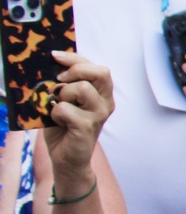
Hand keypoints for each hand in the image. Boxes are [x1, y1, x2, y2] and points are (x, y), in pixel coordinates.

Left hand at [41, 51, 112, 187]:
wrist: (66, 158)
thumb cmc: (64, 127)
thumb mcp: (66, 100)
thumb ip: (66, 84)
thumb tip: (52, 65)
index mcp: (102, 93)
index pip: (96, 67)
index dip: (75, 58)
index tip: (54, 56)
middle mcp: (106, 102)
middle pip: (100, 72)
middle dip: (75, 70)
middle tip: (58, 80)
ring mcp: (99, 115)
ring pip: (81, 88)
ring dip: (62, 94)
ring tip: (58, 105)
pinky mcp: (87, 127)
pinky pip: (65, 109)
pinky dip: (55, 113)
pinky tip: (57, 121)